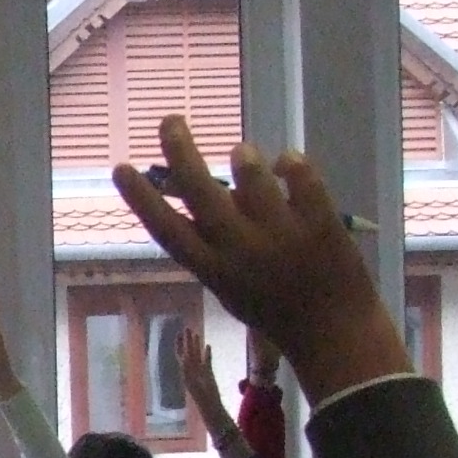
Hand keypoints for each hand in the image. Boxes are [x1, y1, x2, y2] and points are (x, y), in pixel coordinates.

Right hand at [112, 118, 409, 405]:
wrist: (335, 335)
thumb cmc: (276, 309)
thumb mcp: (230, 287)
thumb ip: (211, 245)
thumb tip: (191, 192)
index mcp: (214, 270)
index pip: (167, 230)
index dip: (141, 198)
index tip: (121, 168)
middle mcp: (241, 250)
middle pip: (202, 193)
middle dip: (181, 152)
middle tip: (170, 122)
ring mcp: (281, 235)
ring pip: (253, 176)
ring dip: (244, 158)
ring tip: (241, 153)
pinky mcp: (319, 223)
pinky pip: (300, 177)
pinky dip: (290, 163)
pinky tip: (287, 163)